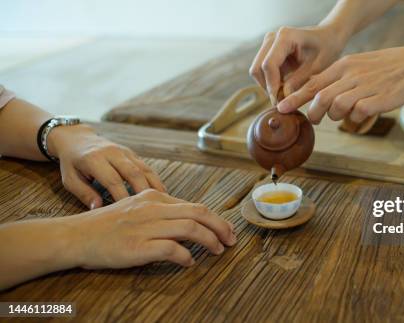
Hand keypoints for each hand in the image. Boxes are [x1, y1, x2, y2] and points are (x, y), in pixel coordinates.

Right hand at [0, 189, 235, 289]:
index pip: (194, 205)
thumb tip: (189, 224)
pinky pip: (172, 249)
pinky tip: (189, 263)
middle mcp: (153, 208)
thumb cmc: (106, 226)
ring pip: (191, 228)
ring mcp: (146, 226)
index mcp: (154, 197)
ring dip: (210, 241)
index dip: (215, 219)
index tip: (226, 230)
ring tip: (218, 251)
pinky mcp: (139, 245)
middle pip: (199, 213)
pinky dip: (186, 256)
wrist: (76, 235)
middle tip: (231, 241)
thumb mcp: (136, 210)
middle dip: (221, 227)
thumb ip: (161, 213)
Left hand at [47, 124, 164, 208]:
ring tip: (164, 203)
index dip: (122, 197)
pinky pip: (147, 167)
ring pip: (144, 169)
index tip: (128, 214)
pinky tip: (162, 194)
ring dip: (155, 186)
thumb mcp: (70, 179)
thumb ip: (84, 193)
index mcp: (94, 159)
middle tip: (152, 211)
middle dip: (143, 192)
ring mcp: (124, 151)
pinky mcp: (132, 153)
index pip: (112, 180)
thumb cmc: (72, 164)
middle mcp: (112, 152)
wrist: (77, 139)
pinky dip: (155, 180)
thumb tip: (99, 209)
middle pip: (133, 173)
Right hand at [249, 25, 346, 101]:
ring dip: (268, 86)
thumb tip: (282, 99)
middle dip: (268, 87)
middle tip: (283, 102)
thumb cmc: (327, 48)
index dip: (272, 86)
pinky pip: (262, 72)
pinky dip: (271, 82)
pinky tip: (285, 88)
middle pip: (257, 68)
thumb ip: (299, 82)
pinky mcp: (268, 51)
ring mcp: (267, 44)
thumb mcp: (317, 67)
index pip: (269, 65)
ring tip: (286, 95)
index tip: (280, 102)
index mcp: (285, 36)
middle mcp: (272, 38)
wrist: (329, 37)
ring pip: (257, 71)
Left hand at [277, 37, 403, 123]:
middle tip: (313, 120)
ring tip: (344, 113)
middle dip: (312, 113)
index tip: (282, 107)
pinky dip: (355, 119)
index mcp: (344, 65)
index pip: (313, 83)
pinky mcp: (377, 100)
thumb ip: (339, 79)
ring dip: (334, 116)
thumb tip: (318, 95)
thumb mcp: (358, 65)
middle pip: (319, 98)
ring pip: (335, 107)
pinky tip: (362, 114)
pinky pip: (356, 115)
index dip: (295, 97)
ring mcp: (364, 87)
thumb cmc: (387, 67)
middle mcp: (351, 75)